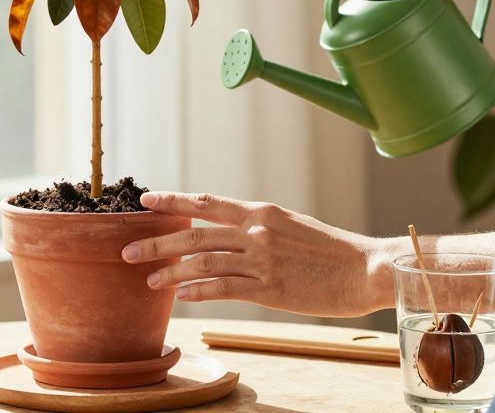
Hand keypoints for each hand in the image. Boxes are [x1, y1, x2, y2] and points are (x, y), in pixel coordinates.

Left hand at [121, 192, 388, 316]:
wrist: (366, 268)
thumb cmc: (330, 250)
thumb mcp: (290, 225)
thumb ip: (257, 227)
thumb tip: (227, 232)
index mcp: (261, 211)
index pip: (207, 202)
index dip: (173, 200)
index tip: (146, 200)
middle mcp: (257, 231)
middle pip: (194, 233)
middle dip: (157, 242)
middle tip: (128, 250)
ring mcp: (262, 261)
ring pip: (203, 262)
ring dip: (170, 271)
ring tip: (149, 279)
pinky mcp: (270, 290)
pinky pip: (224, 289)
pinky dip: (197, 290)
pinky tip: (180, 294)